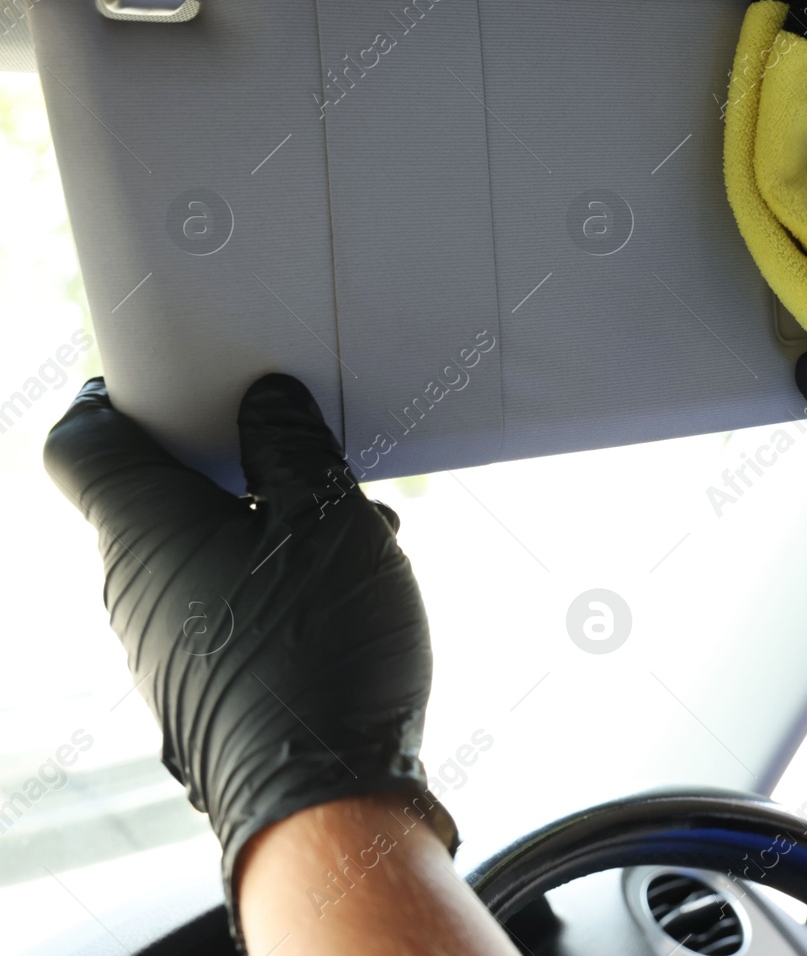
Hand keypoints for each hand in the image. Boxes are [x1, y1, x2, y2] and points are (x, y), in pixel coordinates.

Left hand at [43, 374, 449, 939]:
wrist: (323, 799)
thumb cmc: (321, 648)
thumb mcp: (330, 520)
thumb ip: (293, 449)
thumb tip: (266, 403)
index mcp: (145, 526)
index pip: (82, 439)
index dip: (116, 397)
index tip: (170, 380)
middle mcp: (131, 584)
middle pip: (152, 493)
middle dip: (230, 462)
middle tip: (302, 454)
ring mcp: (159, 643)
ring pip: (198, 551)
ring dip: (265, 525)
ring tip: (353, 533)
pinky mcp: (196, 686)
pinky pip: (218, 605)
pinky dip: (270, 580)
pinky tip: (344, 592)